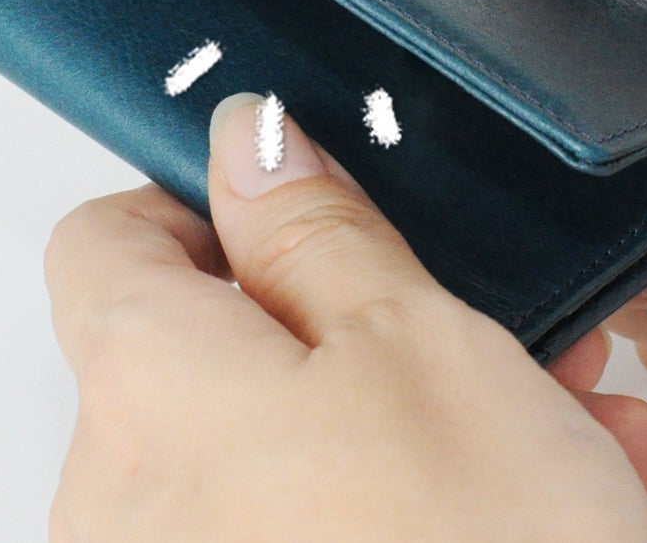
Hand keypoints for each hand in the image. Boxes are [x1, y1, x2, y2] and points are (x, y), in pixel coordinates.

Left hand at [44, 93, 646, 541]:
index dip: (200, 202)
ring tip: (538, 421)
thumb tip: (249, 144)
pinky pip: (291, 535)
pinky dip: (387, 504)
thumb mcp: (416, 341)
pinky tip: (508, 505)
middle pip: (208, 355)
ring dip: (398, 415)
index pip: (108, 241)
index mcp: (145, 391)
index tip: (292, 199)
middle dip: (346, 321)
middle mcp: (123, 506)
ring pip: (274, 452)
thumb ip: (315, 227)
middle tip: (460, 320)